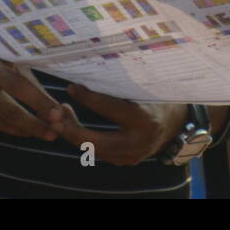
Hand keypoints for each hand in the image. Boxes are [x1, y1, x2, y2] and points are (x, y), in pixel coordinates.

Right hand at [0, 28, 66, 139]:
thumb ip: (15, 69)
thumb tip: (47, 92)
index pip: (20, 79)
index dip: (41, 97)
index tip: (59, 110)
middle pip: (13, 97)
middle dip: (37, 115)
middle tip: (58, 127)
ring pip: (2, 114)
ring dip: (26, 127)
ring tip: (45, 133)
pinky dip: (9, 128)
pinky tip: (23, 132)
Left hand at [58, 84, 185, 165]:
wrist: (175, 125)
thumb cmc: (158, 99)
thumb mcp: (145, 89)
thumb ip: (121, 85)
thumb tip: (91, 67)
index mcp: (145, 120)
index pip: (111, 109)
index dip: (89, 99)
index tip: (71, 88)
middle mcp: (137, 142)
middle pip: (95, 141)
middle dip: (71, 129)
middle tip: (54, 114)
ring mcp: (131, 156)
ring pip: (93, 150)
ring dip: (73, 135)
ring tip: (58, 118)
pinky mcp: (124, 161)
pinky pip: (98, 152)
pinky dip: (83, 141)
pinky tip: (71, 126)